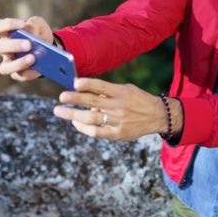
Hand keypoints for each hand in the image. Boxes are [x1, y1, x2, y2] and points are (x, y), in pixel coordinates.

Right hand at [0, 16, 53, 81]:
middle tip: (28, 44)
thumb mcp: (39, 25)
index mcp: (6, 33)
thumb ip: (34, 24)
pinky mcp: (19, 74)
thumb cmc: (38, 34)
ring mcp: (10, 63)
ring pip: (4, 68)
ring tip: (32, 58)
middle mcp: (4, 49)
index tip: (22, 24)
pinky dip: (29, 72)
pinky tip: (38, 67)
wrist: (50, 48)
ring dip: (18, 64)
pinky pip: (20, 76)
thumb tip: (30, 32)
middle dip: (13, 45)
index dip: (7, 25)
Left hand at [53, 78, 183, 140]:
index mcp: (122, 92)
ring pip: (91, 118)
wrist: (158, 116)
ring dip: (73, 115)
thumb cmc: (138, 100)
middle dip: (75, 99)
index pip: (102, 86)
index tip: (74, 82)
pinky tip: (76, 123)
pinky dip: (84, 128)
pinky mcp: (118, 134)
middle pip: (93, 102)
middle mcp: (120, 106)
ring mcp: (119, 121)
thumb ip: (108, 92)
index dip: (88, 84)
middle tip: (61, 97)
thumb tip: (86, 95)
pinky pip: (97, 132)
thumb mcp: (127, 90)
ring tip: (60, 111)